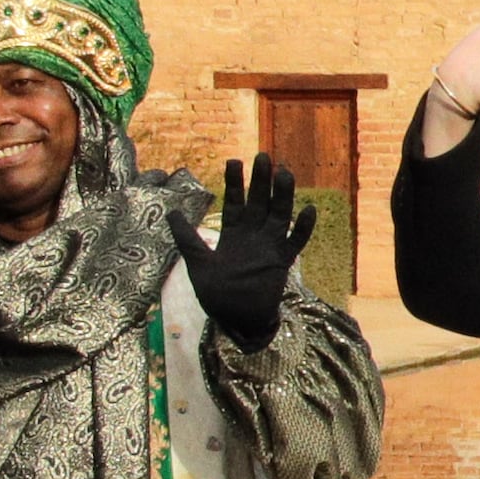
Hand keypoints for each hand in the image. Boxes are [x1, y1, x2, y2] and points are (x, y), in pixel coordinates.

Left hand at [184, 156, 311, 345]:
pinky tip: (309, 210)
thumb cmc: (217, 295)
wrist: (236, 321)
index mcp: (233, 233)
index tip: (234, 161)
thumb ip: (187, 238)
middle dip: (261, 180)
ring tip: (285, 173)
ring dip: (283, 195)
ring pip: (279, 214)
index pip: (234, 201)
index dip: (235, 182)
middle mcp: (253, 235)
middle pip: (259, 201)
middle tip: (264, 157)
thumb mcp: (197, 264)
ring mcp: (269, 246)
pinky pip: (296, 241)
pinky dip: (303, 227)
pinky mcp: (282, 260)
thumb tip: (170, 212)